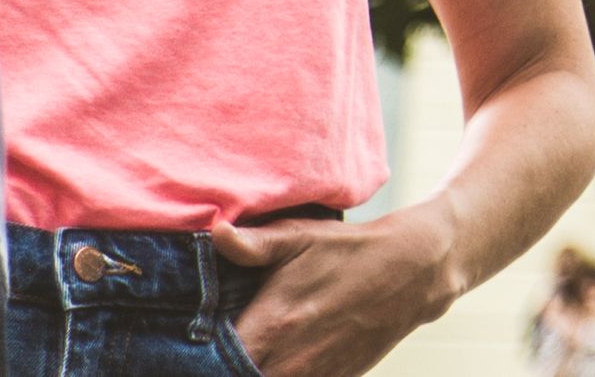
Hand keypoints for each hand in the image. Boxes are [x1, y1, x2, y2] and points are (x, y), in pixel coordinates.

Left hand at [216, 206, 464, 376]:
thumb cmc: (350, 250)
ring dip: (251, 372)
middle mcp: (290, 361)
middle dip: (220, 370)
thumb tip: (216, 232)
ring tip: (252, 354)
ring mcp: (315, 376)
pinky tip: (278, 360)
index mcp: (272, 326)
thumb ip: (254, 244)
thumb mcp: (302, 238)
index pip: (212, 365)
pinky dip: (282, 376)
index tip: (179, 356)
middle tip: (208, 358)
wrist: (416, 269)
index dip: (194, 364)